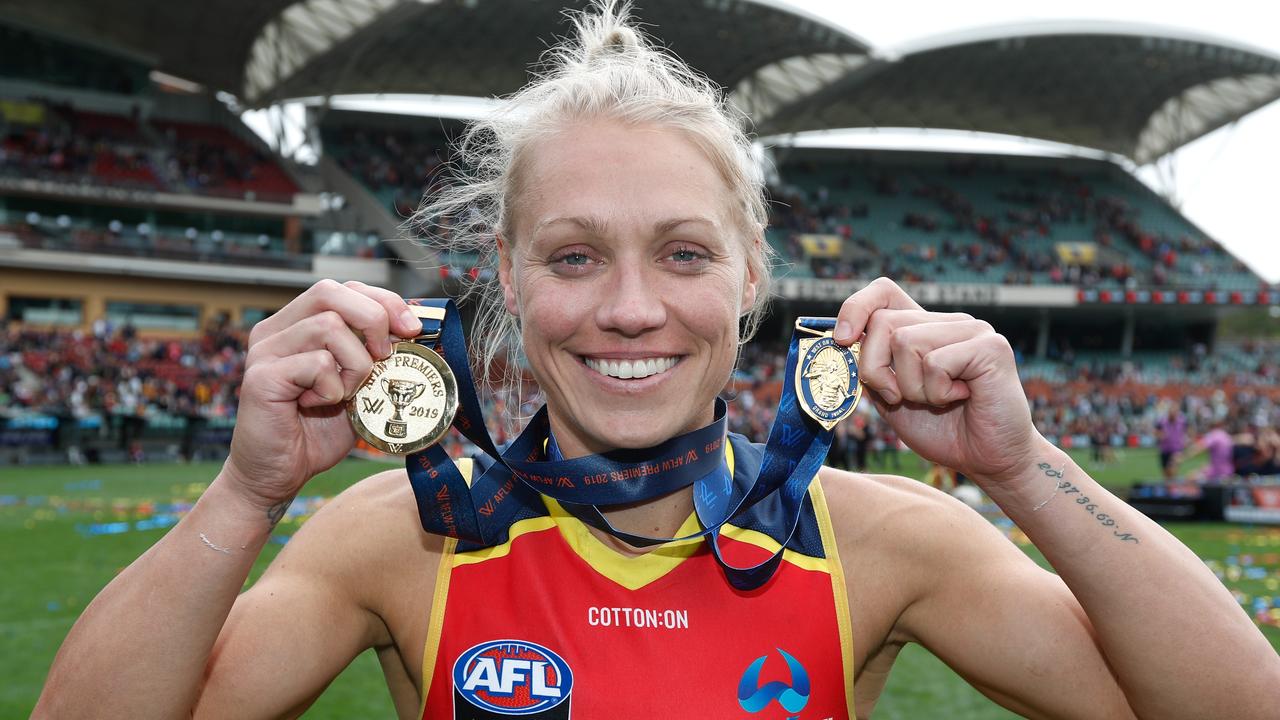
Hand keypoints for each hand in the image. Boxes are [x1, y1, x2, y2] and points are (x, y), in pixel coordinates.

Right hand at [222, 280, 423, 508]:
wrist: (278, 474)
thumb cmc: (317, 431)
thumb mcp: (359, 386)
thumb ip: (377, 357)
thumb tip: (417, 332)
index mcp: (297, 325)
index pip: (343, 289)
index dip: (383, 301)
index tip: (411, 329)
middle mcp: (276, 330)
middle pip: (331, 293)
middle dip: (373, 318)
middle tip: (384, 356)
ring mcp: (265, 351)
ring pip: (329, 327)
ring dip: (354, 364)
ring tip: (344, 393)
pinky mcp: (261, 377)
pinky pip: (317, 364)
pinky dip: (332, 387)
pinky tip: (320, 405)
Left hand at [833, 278, 1039, 481]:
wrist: (988, 459)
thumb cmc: (942, 429)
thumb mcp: (891, 398)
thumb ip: (871, 369)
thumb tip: (843, 344)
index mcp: (923, 328)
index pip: (883, 292)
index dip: (856, 308)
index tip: (843, 341)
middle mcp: (947, 321)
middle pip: (883, 322)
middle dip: (875, 369)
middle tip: (900, 397)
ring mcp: (971, 329)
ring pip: (905, 341)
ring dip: (911, 387)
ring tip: (938, 400)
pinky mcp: (990, 346)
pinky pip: (935, 362)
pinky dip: (937, 392)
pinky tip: (960, 399)